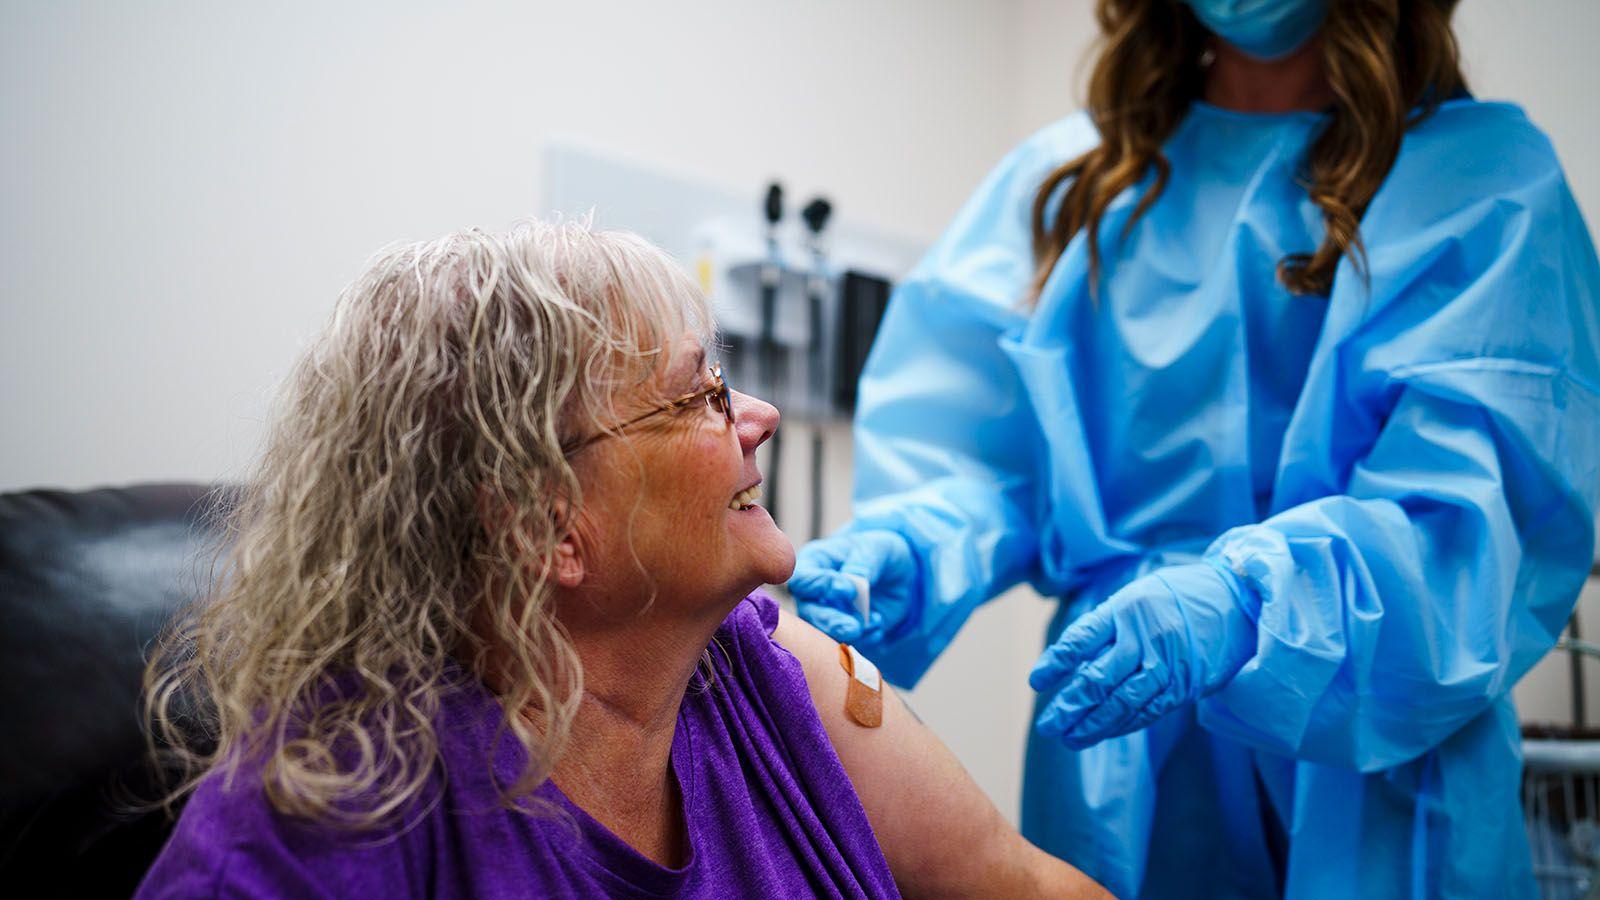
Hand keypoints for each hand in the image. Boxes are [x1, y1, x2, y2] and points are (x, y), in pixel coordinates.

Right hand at [788, 529, 918, 643]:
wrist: (898, 576)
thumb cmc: (878, 553)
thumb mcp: (877, 548)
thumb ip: (864, 561)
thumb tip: (853, 579)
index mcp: (815, 563)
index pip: (803, 580)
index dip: (822, 587)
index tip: (850, 590)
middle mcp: (814, 593)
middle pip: (808, 612)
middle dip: (831, 622)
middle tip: (854, 627)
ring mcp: (827, 615)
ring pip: (824, 633)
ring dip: (848, 633)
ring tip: (873, 623)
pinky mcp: (843, 632)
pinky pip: (847, 644)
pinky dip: (865, 638)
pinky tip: (879, 623)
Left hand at [1029, 561, 1256, 748]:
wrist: (1235, 602)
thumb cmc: (1172, 599)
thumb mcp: (1134, 598)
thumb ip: (1103, 627)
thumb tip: (1066, 662)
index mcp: (1125, 609)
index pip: (1082, 639)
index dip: (1056, 663)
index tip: (1036, 682)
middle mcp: (1144, 636)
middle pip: (1098, 678)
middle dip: (1069, 706)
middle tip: (1048, 726)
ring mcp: (1166, 663)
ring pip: (1122, 702)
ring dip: (1093, 725)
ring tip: (1069, 739)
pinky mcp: (1184, 685)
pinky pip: (1147, 711)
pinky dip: (1122, 726)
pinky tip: (1101, 734)